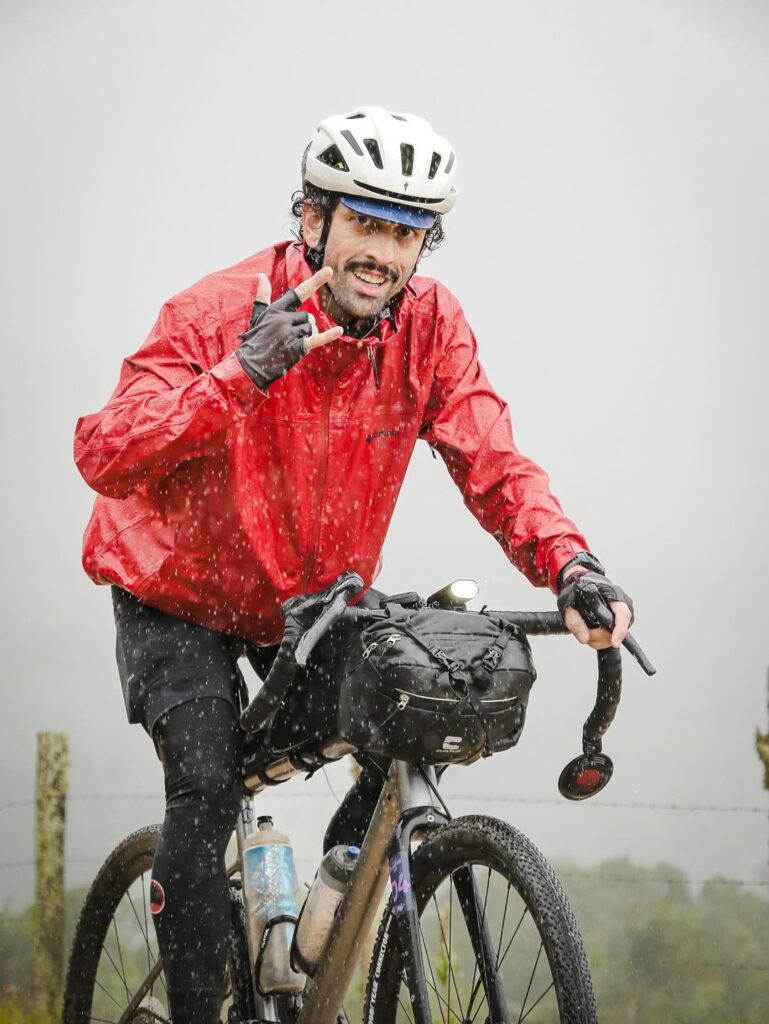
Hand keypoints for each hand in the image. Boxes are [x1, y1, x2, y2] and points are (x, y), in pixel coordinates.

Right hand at [236, 266, 342, 389]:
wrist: (250, 364)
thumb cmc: (255, 339)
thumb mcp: (258, 316)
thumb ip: (263, 295)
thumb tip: (261, 275)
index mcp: (276, 309)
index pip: (299, 292)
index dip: (315, 281)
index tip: (329, 271)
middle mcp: (284, 319)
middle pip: (308, 317)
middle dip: (304, 326)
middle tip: (289, 336)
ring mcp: (290, 333)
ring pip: (312, 329)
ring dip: (307, 336)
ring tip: (291, 343)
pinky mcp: (296, 347)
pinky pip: (317, 339)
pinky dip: (328, 335)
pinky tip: (339, 331)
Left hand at [558, 569, 633, 649]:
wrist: (581, 583)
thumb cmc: (577, 590)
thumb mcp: (569, 604)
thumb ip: (574, 622)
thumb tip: (585, 639)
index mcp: (613, 595)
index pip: (623, 614)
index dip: (620, 630)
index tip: (615, 643)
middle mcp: (622, 605)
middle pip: (616, 630)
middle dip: (597, 636)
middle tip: (582, 630)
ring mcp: (621, 616)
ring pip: (612, 636)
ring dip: (596, 639)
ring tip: (584, 628)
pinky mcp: (617, 624)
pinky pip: (610, 637)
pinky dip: (598, 639)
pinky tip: (589, 630)